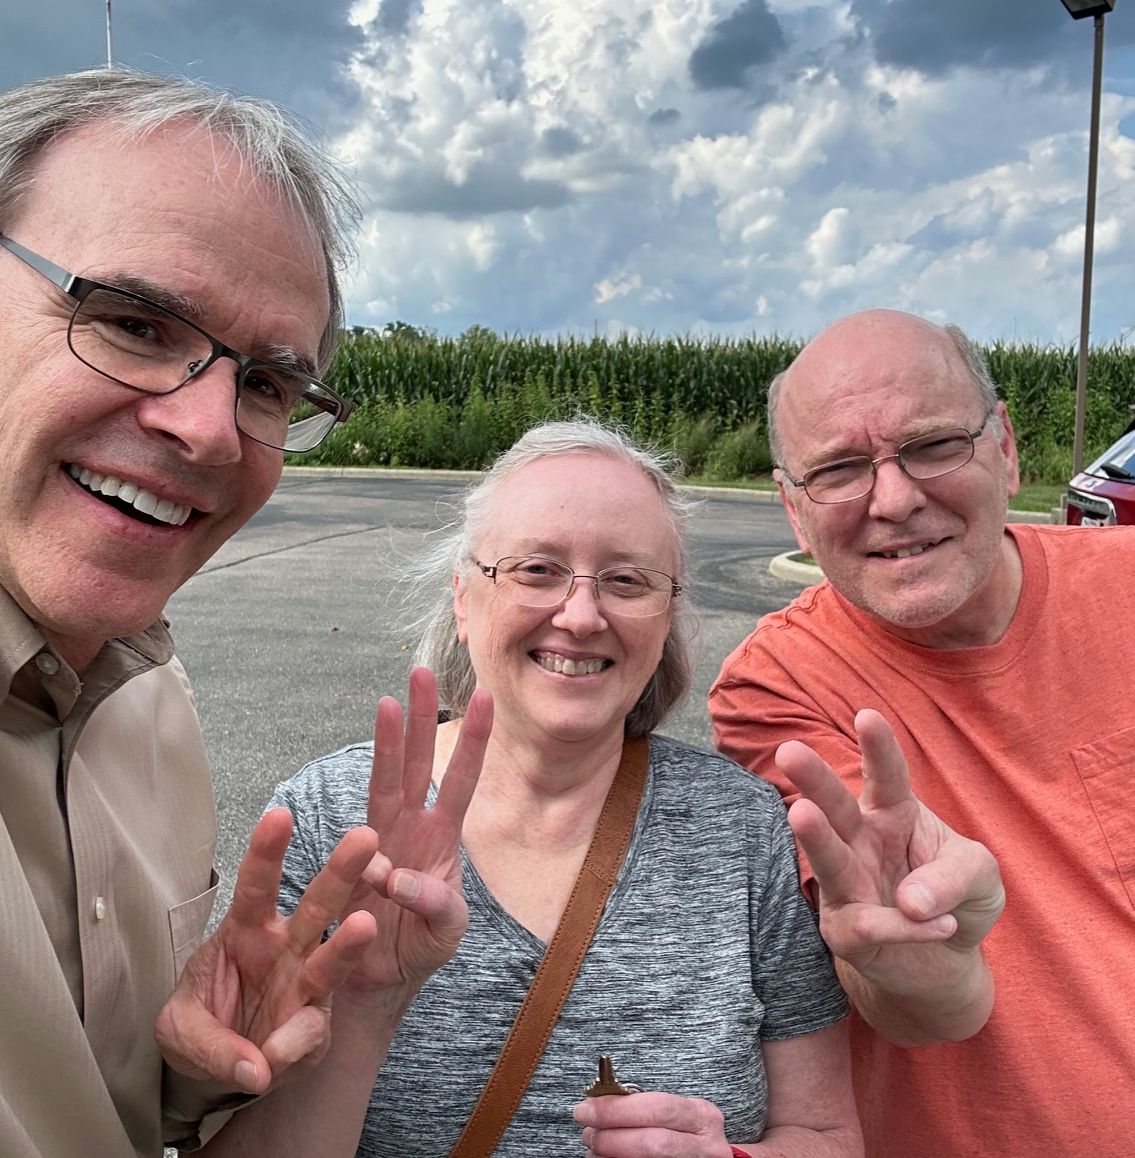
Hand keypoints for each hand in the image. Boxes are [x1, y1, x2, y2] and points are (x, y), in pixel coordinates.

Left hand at [155, 811, 380, 1094]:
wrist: (218, 1070)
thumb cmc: (201, 1026)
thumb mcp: (178, 1031)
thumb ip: (209, 1044)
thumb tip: (256, 1066)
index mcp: (246, 929)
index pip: (257, 885)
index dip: (268, 851)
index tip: (279, 815)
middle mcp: (285, 949)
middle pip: (318, 904)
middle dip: (341, 870)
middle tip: (366, 838)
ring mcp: (305, 985)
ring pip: (334, 956)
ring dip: (350, 941)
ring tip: (364, 925)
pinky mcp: (313, 1027)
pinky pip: (311, 1031)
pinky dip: (293, 1044)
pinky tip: (273, 1057)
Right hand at [337, 666, 492, 997]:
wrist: (379, 986)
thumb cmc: (420, 949)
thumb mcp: (447, 930)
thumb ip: (435, 902)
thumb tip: (392, 875)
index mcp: (443, 840)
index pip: (462, 779)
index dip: (473, 739)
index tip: (484, 696)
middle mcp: (411, 830)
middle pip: (417, 763)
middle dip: (421, 717)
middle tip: (422, 671)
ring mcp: (378, 842)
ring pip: (383, 782)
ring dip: (386, 742)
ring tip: (387, 702)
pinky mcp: (349, 865)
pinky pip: (356, 842)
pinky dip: (362, 846)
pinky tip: (372, 857)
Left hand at [574, 1091, 733, 1157]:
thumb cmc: (684, 1131)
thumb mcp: (677, 1114)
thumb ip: (646, 1107)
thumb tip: (600, 1104)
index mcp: (702, 1116)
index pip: (657, 1108)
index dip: (618, 1109)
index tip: (587, 1108)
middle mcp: (706, 1145)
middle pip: (652, 1142)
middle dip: (612, 1136)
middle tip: (587, 1133)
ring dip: (612, 1154)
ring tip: (593, 1149)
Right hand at [774, 709, 1004, 1000]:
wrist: (947, 963)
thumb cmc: (956, 899)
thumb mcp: (979, 875)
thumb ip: (953, 877)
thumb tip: (910, 901)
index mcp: (892, 813)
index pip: (885, 776)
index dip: (877, 748)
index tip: (867, 716)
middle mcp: (861, 842)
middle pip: (835, 807)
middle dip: (813, 780)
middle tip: (789, 751)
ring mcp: (847, 886)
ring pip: (829, 862)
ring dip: (816, 838)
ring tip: (800, 814)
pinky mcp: (844, 932)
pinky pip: (868, 924)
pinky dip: (908, 928)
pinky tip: (942, 926)